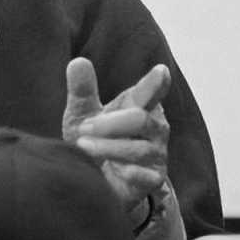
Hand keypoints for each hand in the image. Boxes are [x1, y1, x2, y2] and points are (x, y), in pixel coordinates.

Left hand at [62, 58, 170, 213]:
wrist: (94, 179)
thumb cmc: (92, 138)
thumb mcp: (82, 113)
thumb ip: (82, 90)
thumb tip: (78, 61)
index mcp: (139, 104)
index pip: (149, 92)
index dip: (155, 83)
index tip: (161, 71)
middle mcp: (154, 127)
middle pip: (140, 119)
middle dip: (109, 123)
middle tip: (83, 127)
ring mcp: (157, 153)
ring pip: (138, 149)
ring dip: (107, 147)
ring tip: (83, 146)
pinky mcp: (154, 179)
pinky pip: (146, 175)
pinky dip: (128, 171)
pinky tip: (112, 169)